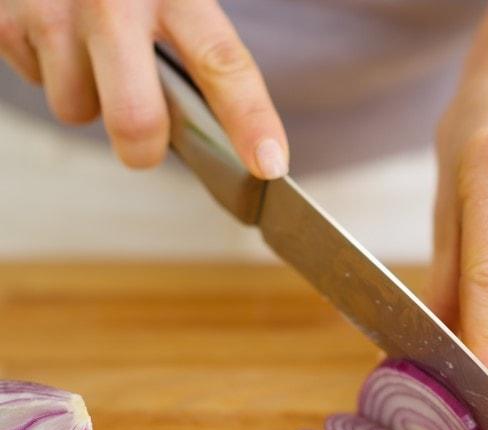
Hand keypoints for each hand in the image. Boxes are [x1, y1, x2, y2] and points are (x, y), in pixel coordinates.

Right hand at [0, 0, 286, 177]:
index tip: (270, 165)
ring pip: (78, 110)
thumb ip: (194, 43)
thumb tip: (228, 131)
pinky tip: (56, 35)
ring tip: (89, 53)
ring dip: (88, 99)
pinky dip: (49, 71)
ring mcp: (54, 9)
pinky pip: (36, 83)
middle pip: (137, 119)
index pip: (223, 63)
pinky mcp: (6, 18)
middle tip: (146, 142)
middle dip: (143, 150)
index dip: (251, 120)